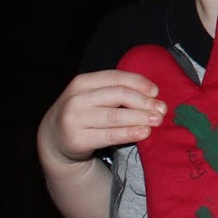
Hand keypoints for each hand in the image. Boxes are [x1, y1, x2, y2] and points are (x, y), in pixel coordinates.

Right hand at [38, 69, 165, 167]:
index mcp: (82, 82)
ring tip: (157, 120)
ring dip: (140, 117)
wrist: (54, 139)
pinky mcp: (77, 140)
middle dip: (144, 101)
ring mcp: (74, 120)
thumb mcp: (93, 96)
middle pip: (118, 95)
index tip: (156, 91)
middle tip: (162, 109)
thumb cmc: (83, 113)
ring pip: (115, 116)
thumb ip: (116, 91)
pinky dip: (129, 133)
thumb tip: (153, 94)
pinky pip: (108, 135)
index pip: (116, 78)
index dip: (139, 83)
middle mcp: (76, 99)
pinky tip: (144, 132)